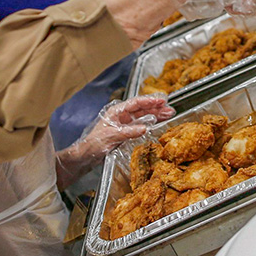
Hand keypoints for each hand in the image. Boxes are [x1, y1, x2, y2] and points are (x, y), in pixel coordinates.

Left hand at [55, 95, 174, 188]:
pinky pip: (140, 125)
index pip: (136, 103)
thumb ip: (128, 132)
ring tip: (168, 114)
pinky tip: (158, 123)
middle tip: (170, 108)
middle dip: (156, 108)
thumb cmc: (94, 143)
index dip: (149, 101)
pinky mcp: (125, 131)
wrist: (86, 155)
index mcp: (116, 111)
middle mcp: (121, 115)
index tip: (162, 100)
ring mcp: (123, 123)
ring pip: (143, 116)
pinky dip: (150, 123)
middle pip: (141, 108)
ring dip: (155, 115)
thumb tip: (144, 128)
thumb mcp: (112, 136)